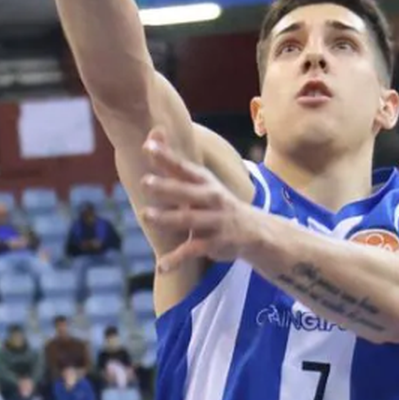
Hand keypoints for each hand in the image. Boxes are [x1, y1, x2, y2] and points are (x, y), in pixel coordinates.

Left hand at [142, 129, 262, 273]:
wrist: (254, 231)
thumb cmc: (216, 202)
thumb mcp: (200, 181)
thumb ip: (173, 162)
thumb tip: (153, 132)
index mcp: (204, 182)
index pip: (183, 167)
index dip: (166, 156)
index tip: (146, 146)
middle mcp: (210, 198)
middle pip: (187, 192)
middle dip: (167, 187)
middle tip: (144, 182)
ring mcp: (214, 221)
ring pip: (189, 219)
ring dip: (167, 218)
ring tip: (145, 215)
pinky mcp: (214, 244)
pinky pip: (193, 251)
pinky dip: (176, 259)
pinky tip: (160, 266)